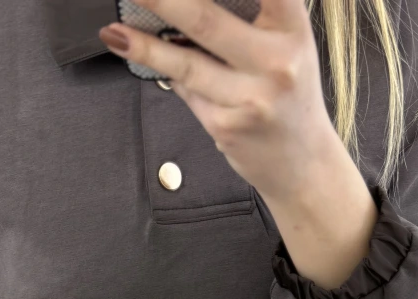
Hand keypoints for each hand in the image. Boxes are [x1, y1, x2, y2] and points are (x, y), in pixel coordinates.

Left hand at [98, 0, 377, 287]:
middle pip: (207, 21)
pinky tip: (140, 54)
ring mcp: (251, 98)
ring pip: (186, 64)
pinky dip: (165, 71)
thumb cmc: (288, 93)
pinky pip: (188, 90)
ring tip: (114, 32)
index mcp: (293, 28)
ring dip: (145, 46)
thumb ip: (250, 17)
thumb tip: (177, 5)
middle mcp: (277, 62)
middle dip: (165, 1)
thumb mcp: (286, 44)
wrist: (302, 163)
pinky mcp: (227, 125)